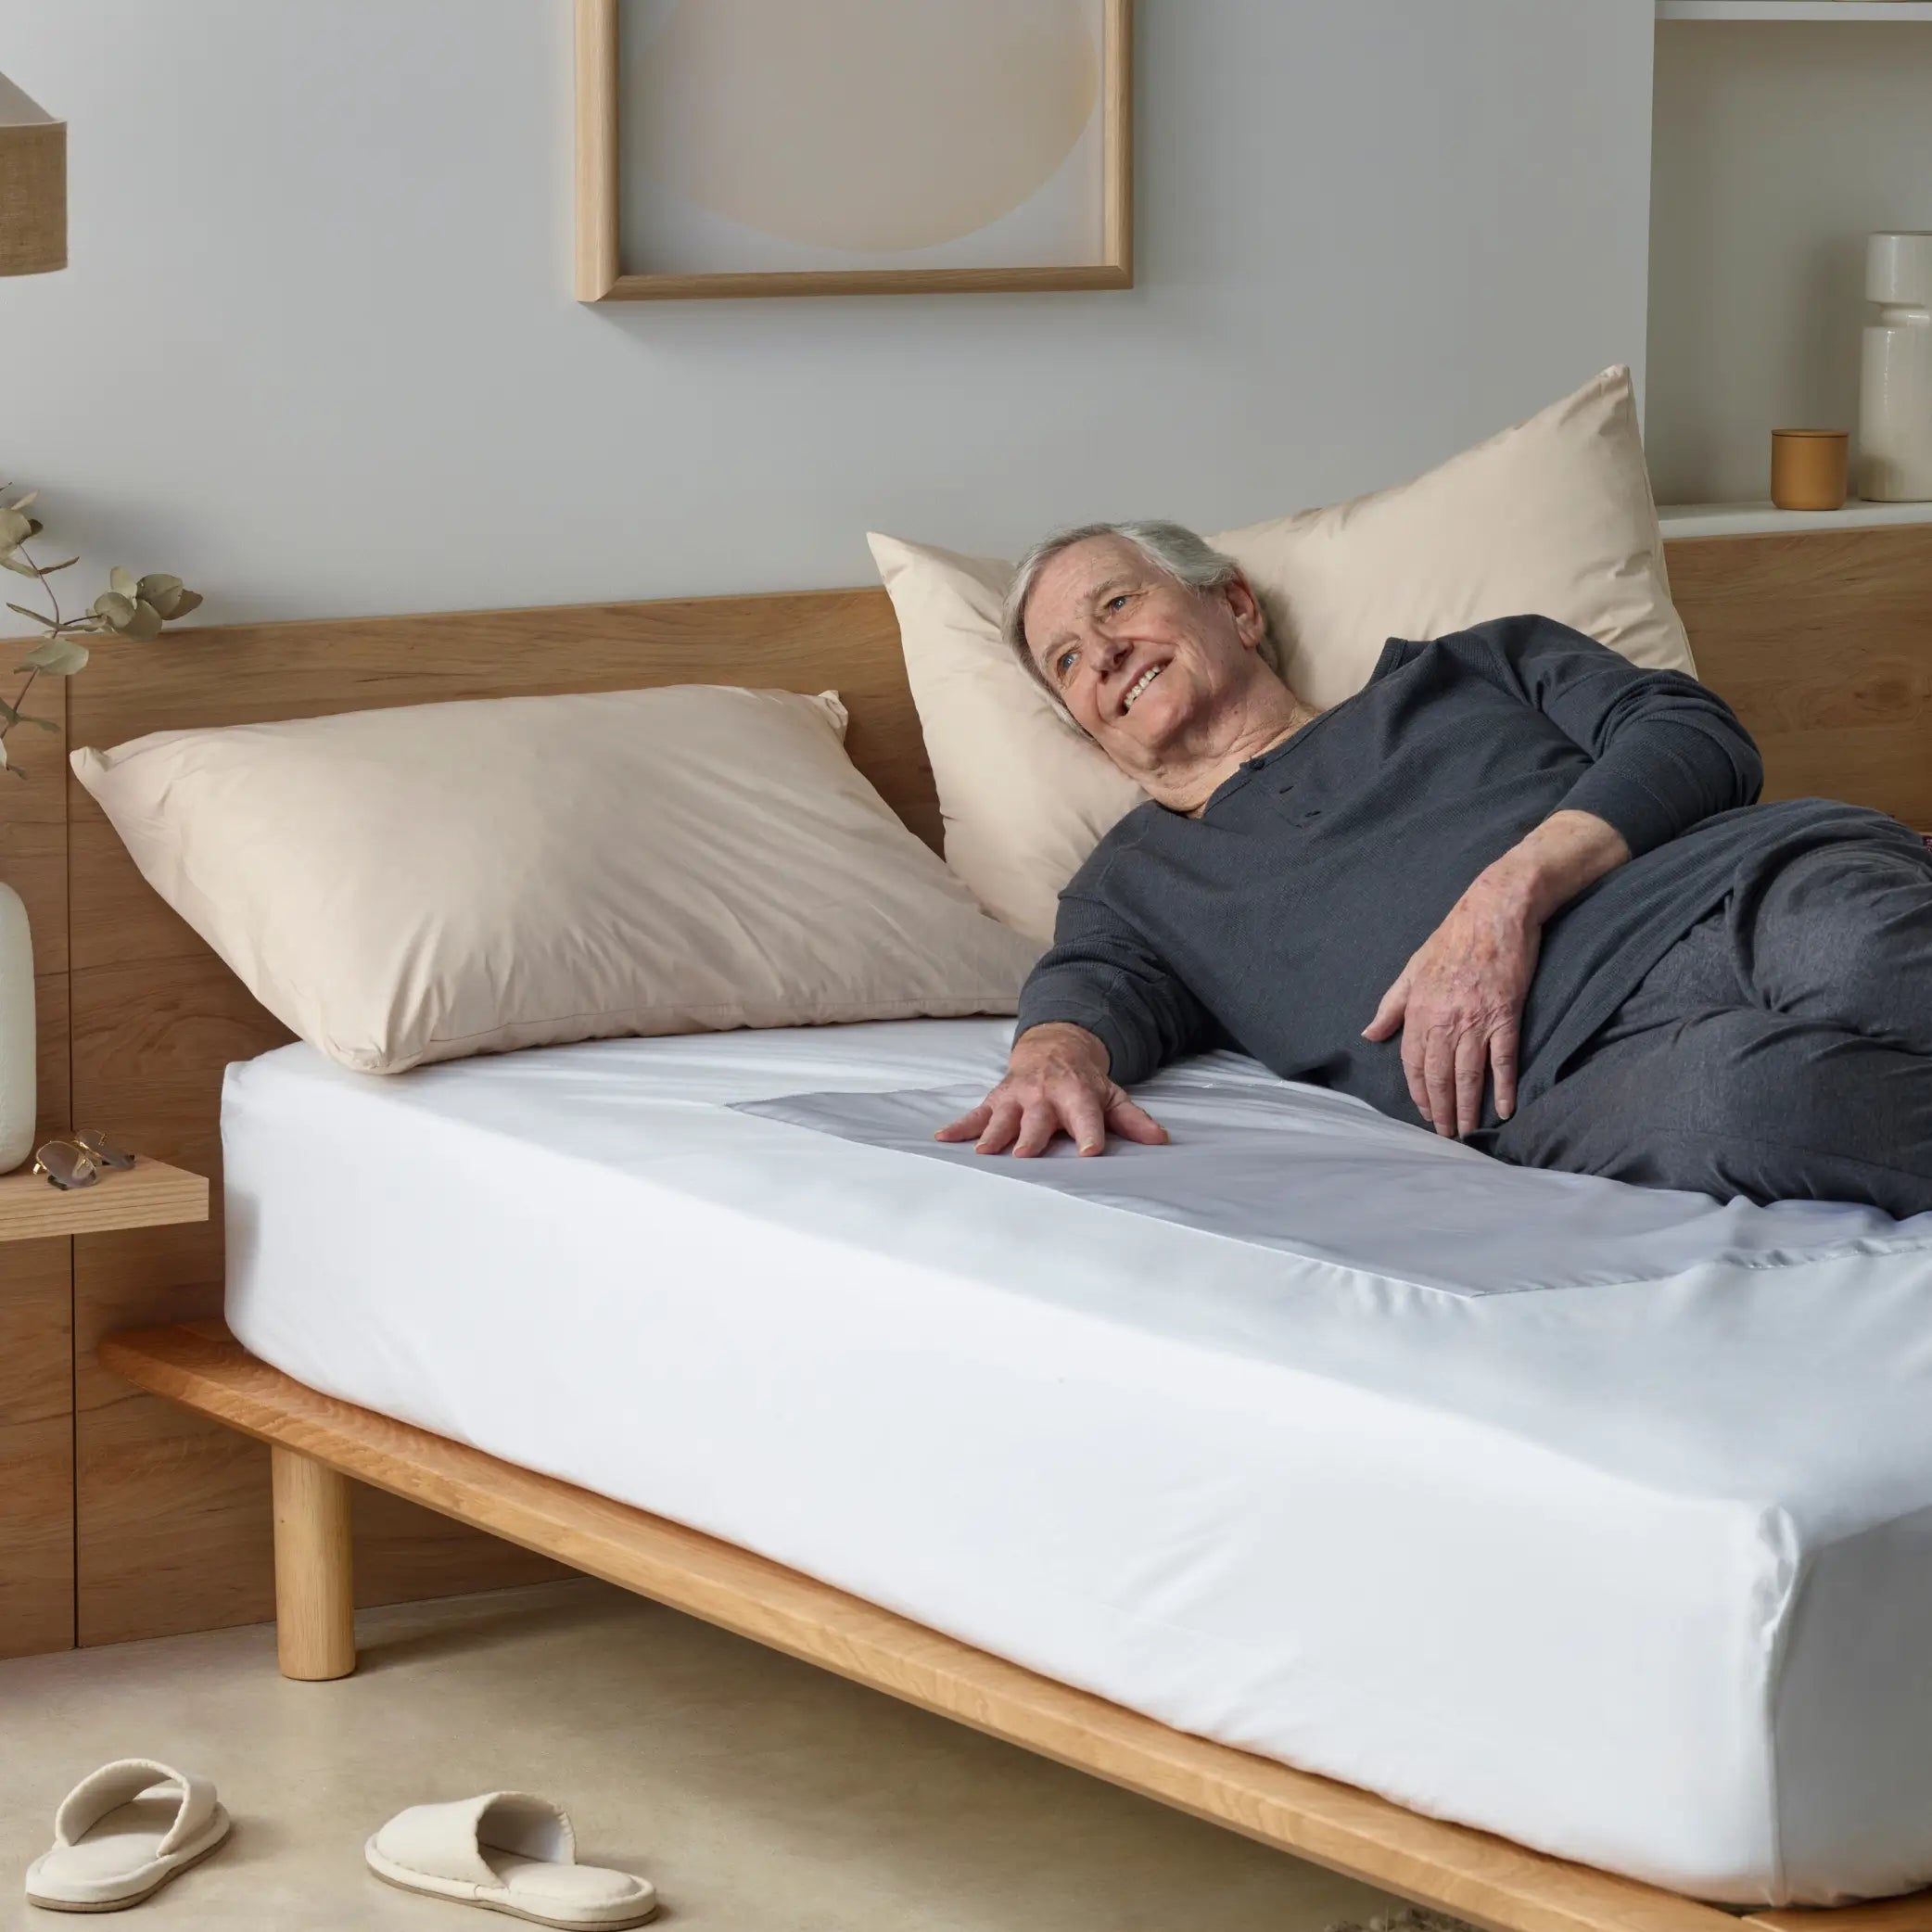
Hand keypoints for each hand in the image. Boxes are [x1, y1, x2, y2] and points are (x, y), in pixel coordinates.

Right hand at [935, 1022, 1169, 1156]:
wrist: (1053, 1048)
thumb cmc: (1083, 1081)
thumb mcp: (1112, 1095)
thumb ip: (1132, 1120)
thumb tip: (1160, 1140)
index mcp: (1075, 1094)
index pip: (1085, 1115)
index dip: (1089, 1133)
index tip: (1089, 1152)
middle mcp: (1044, 1095)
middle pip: (1037, 1119)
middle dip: (1031, 1135)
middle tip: (1024, 1154)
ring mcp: (1016, 1097)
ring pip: (1004, 1117)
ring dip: (993, 1133)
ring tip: (984, 1151)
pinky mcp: (996, 1100)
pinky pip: (975, 1114)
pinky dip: (959, 1126)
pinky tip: (943, 1138)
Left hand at [1361, 882, 1541, 1138]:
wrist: (1495, 911)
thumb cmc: (1452, 938)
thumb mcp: (1411, 969)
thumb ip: (1391, 1006)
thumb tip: (1370, 1035)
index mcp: (1419, 1009)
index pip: (1412, 1062)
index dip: (1418, 1092)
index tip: (1425, 1112)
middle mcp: (1444, 1019)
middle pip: (1439, 1075)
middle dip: (1441, 1109)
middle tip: (1445, 1134)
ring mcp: (1476, 1019)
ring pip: (1469, 1074)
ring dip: (1467, 1107)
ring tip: (1468, 1131)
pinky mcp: (1506, 1015)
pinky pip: (1503, 1059)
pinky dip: (1503, 1087)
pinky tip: (1503, 1109)